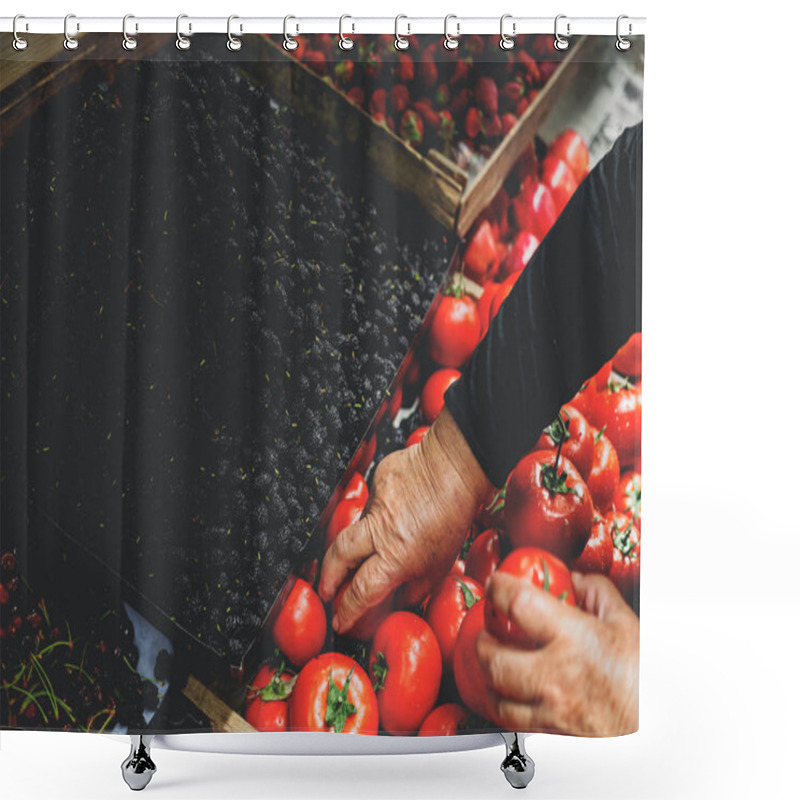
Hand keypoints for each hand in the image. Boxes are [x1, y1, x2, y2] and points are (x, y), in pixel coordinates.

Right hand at [319, 408, 491, 632]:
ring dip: (354, 544)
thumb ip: (414, 589)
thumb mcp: (440, 566)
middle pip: (338, 558)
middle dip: (327, 577)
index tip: (339, 619)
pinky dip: (378, 512)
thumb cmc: (454, 517)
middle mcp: (380, 531)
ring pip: (353, 528)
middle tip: (326, 589)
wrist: (457, 467)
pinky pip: (370, 504)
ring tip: (365, 549)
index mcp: (397, 557)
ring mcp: (375, 504)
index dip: (346, 610)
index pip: (361, 591)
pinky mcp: (375, 482)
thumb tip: (396, 600)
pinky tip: (395, 511)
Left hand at [477, 571, 638, 735]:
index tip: (496, 583)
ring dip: (487, 674)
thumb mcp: (626, 622)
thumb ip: (596, 593)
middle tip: (487, 628)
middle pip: (493, 657)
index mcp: (574, 639)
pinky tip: (507, 691)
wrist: (661, 723)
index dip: (499, 588)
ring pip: (495, 695)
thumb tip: (574, 579)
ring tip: (491, 659)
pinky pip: (512, 721)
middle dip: (482, 639)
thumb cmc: (645, 674)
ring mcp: (552, 709)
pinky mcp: (554, 732)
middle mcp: (556, 676)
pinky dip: (502, 703)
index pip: (518, 604)